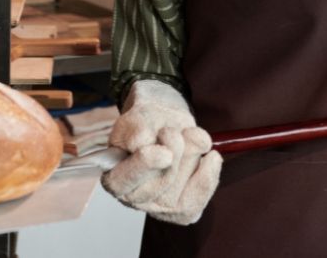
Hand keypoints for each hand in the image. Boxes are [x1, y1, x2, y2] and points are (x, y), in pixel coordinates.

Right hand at [102, 125, 222, 224]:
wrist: (165, 124)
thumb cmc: (148, 123)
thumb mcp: (138, 117)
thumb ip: (137, 128)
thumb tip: (142, 141)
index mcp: (114, 176)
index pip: (123, 180)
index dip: (145, 166)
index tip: (164, 153)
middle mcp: (134, 197)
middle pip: (162, 181)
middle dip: (176, 150)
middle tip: (171, 131)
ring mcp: (158, 206)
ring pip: (183, 184)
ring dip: (191, 153)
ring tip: (184, 136)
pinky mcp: (181, 209)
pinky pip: (198, 197)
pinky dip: (209, 174)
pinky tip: (212, 158)